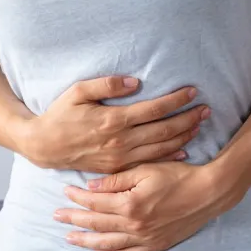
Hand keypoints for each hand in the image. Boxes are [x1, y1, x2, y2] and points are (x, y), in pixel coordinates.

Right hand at [22, 76, 210, 172]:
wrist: (44, 147)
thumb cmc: (60, 115)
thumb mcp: (77, 92)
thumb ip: (107, 85)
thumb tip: (136, 82)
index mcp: (113, 120)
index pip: (153, 109)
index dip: (176, 100)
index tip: (193, 91)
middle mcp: (120, 141)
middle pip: (164, 130)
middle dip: (188, 119)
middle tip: (206, 109)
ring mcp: (120, 158)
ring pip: (160, 148)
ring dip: (184, 136)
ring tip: (200, 125)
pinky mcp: (118, 168)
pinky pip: (149, 163)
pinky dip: (169, 156)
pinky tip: (183, 150)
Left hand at [54, 162, 237, 250]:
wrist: (208, 193)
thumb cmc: (178, 175)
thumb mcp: (146, 170)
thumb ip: (116, 180)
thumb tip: (91, 188)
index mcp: (130, 204)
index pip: (95, 203)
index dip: (78, 198)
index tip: (65, 192)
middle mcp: (135, 225)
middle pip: (97, 224)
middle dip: (74, 220)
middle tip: (56, 217)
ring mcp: (145, 238)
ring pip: (108, 243)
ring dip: (86, 240)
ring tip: (69, 238)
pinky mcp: (156, 245)